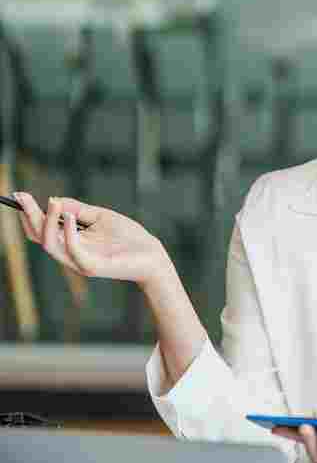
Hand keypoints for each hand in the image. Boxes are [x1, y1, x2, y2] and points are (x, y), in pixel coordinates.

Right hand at [13, 192, 168, 287]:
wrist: (152, 256)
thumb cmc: (128, 237)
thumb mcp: (100, 217)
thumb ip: (77, 209)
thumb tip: (53, 200)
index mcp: (70, 242)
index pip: (41, 231)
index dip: (28, 214)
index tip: (18, 195)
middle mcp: (70, 254)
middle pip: (40, 237)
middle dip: (30, 217)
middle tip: (23, 197)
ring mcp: (80, 262)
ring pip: (50, 245)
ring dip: (47, 223)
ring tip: (51, 203)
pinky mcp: (93, 267)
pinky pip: (73, 252)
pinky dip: (68, 234)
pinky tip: (69, 217)